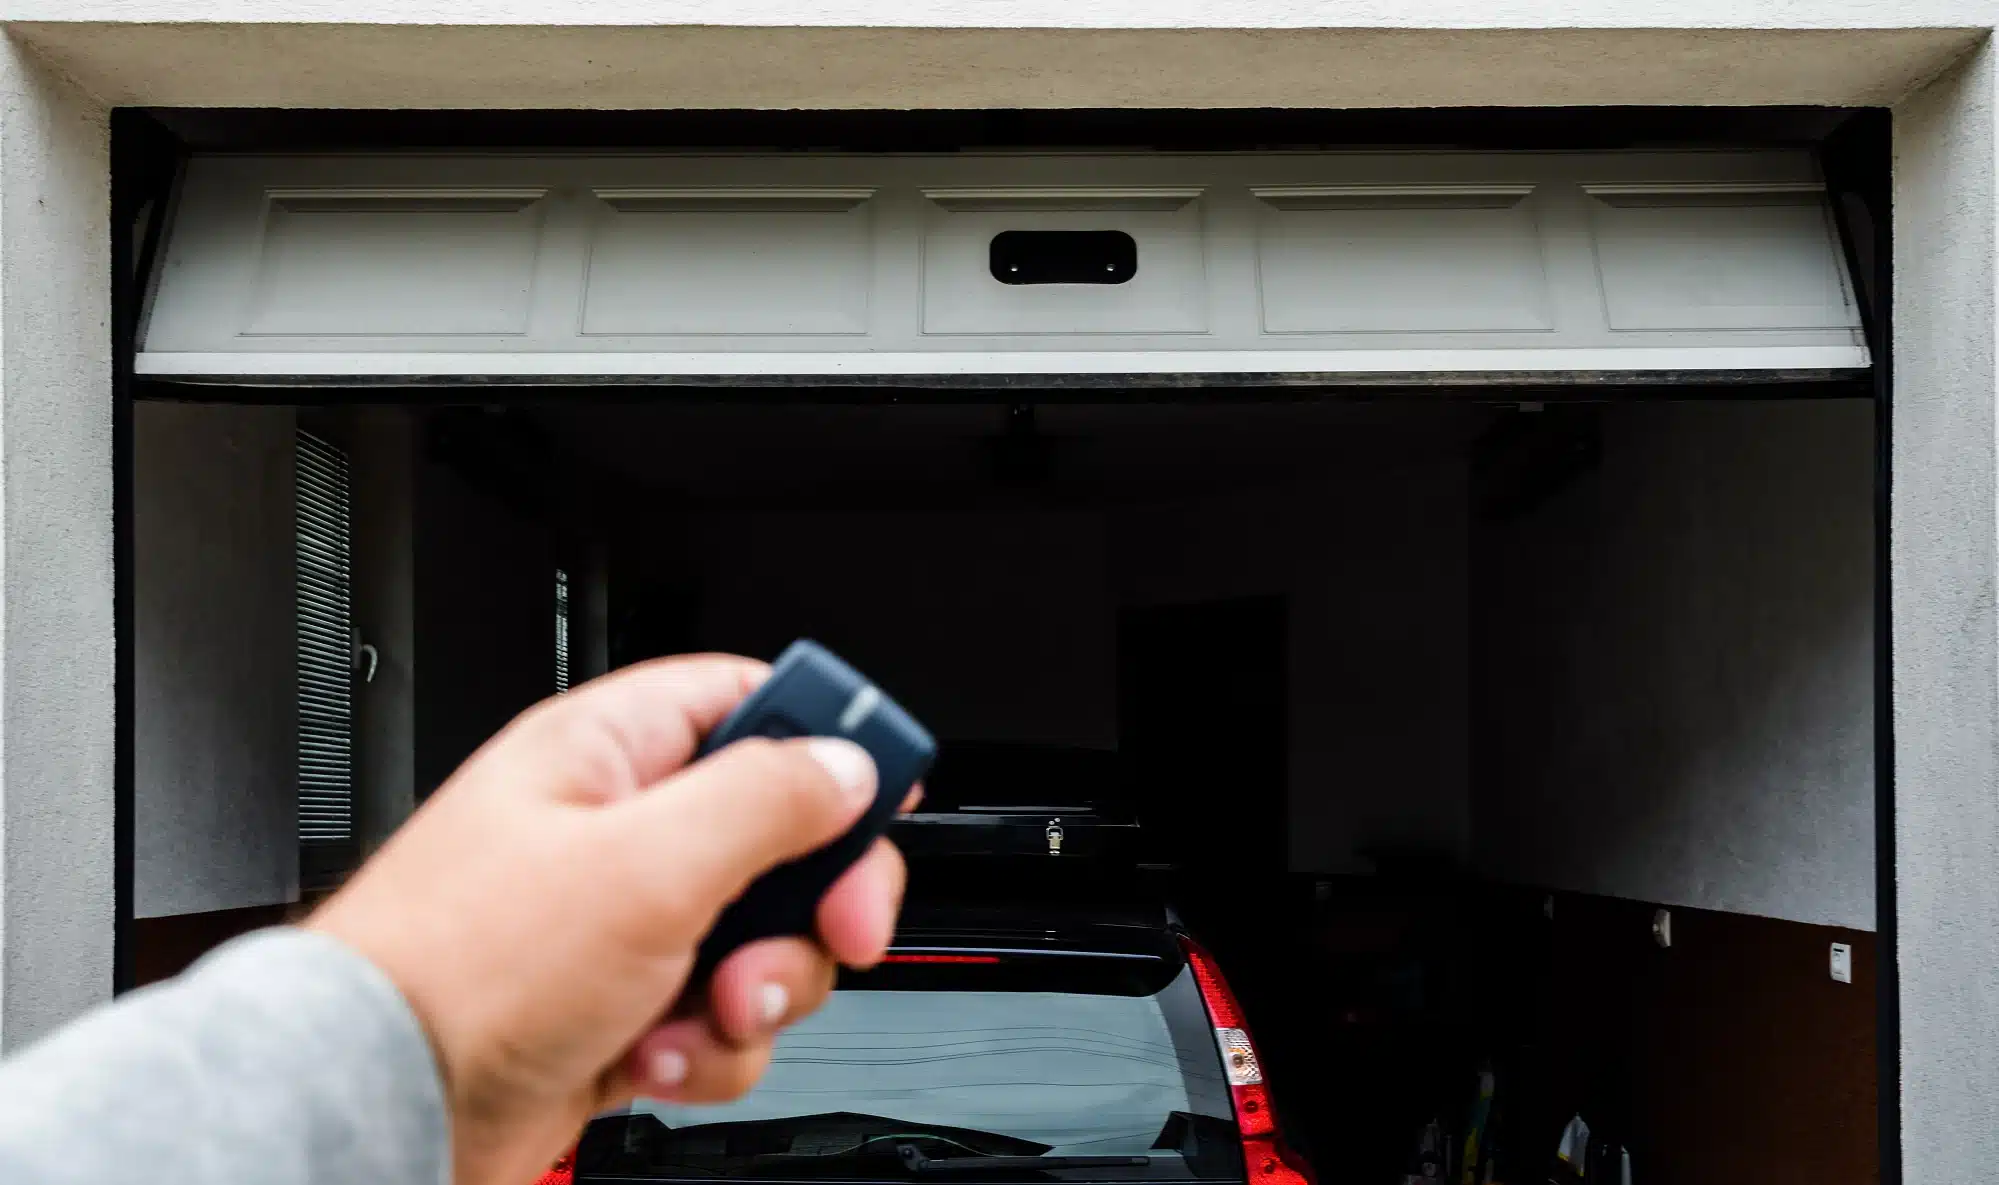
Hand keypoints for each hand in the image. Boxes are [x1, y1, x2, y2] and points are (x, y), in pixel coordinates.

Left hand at [306, 655, 910, 1184]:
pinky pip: (717, 1019)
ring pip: (761, 941)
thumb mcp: (644, 864)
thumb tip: (846, 765)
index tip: (882, 793)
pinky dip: (704, 1050)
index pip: (751, 701)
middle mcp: (618, 829)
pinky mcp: (620, 1010)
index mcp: (611, 752)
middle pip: (782, 836)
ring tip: (703, 1012)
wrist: (381, 1107)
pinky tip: (651, 1058)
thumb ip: (764, 801)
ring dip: (757, 991)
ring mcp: (621, 926)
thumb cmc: (460, 970)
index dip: (829, 739)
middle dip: (811, 902)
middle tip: (832, 930)